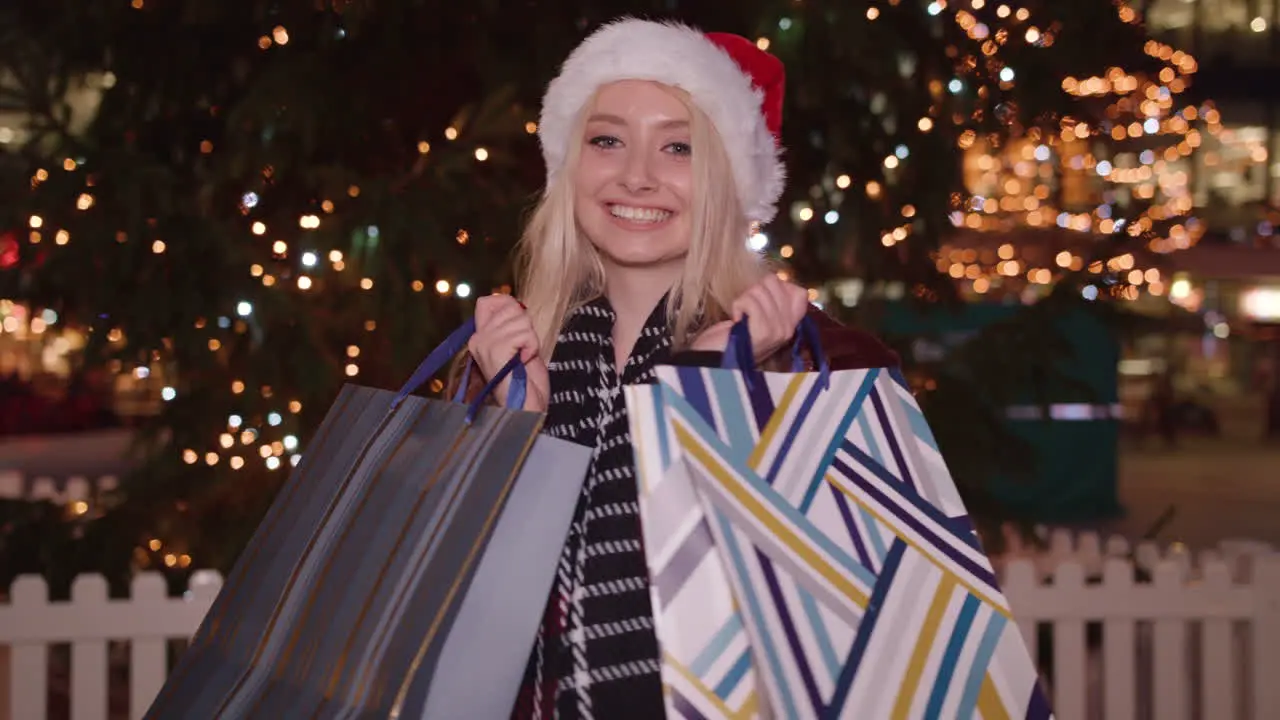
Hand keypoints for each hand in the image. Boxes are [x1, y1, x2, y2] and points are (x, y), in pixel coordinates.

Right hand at [468, 294, 549, 411]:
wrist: (525, 406)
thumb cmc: (525, 379)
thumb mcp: (516, 344)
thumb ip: (511, 324)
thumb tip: (516, 304)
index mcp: (479, 337)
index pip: (488, 301)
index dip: (508, 306)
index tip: (518, 327)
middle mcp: (478, 339)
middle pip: (510, 307)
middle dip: (526, 327)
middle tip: (523, 350)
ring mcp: (485, 344)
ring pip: (521, 320)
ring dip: (531, 339)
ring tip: (524, 358)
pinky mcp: (495, 350)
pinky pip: (524, 333)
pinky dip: (532, 346)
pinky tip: (524, 360)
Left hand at [690, 275, 808, 361]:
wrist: (715, 360)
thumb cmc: (734, 337)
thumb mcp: (759, 319)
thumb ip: (772, 303)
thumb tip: (774, 280)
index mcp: (790, 325)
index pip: (800, 293)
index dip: (778, 286)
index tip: (761, 300)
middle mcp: (788, 329)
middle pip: (774, 283)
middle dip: (754, 290)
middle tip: (747, 310)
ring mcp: (777, 331)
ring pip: (760, 290)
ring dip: (744, 299)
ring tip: (741, 316)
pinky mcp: (763, 331)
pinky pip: (750, 301)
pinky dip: (737, 306)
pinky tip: (736, 320)